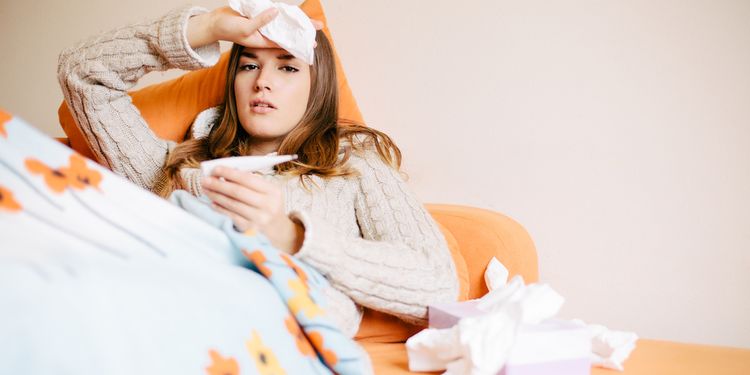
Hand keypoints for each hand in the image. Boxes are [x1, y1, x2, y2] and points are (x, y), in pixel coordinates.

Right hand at [188, 6, 323, 49]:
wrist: (215, 22)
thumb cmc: (228, 29)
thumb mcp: (245, 28)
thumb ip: (261, 21)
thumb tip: (277, 11)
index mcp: (265, 40)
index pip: (287, 42)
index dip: (300, 42)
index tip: (313, 42)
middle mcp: (266, 33)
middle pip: (288, 31)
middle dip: (303, 29)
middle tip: (319, 26)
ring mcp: (263, 23)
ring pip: (283, 21)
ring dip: (295, 20)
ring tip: (310, 18)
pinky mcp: (259, 14)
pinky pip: (274, 12)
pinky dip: (283, 11)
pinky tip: (294, 11)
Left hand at [201, 167, 304, 253]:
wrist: (279, 232)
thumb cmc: (269, 207)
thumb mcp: (268, 192)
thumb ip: (251, 182)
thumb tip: (225, 174)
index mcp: (273, 191)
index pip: (247, 179)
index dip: (229, 173)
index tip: (215, 169)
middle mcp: (268, 205)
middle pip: (238, 192)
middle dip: (218, 184)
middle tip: (205, 180)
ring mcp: (259, 219)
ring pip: (232, 204)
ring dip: (216, 196)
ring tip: (206, 190)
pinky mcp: (250, 230)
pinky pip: (231, 217)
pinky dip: (220, 209)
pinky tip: (213, 203)